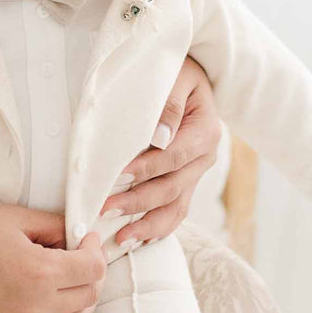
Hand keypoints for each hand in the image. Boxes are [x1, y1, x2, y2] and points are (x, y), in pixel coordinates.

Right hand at [0, 205, 106, 312]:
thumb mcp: (15, 218)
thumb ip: (55, 226)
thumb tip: (81, 236)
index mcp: (38, 273)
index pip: (92, 269)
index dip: (95, 249)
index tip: (86, 238)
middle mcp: (33, 308)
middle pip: (89, 296)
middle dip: (91, 272)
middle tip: (78, 254)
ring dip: (80, 299)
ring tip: (67, 278)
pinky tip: (51, 301)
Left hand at [104, 55, 220, 245]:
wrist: (187, 76)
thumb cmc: (175, 72)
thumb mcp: (175, 75)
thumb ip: (168, 103)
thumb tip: (159, 137)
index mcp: (206, 131)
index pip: (175, 157)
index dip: (148, 168)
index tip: (119, 175)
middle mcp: (205, 157)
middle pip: (173, 188)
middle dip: (138, 202)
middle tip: (105, 208)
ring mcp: (196, 173)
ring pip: (176, 208)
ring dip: (148, 225)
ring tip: (121, 238)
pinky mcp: (186, 182)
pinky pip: (175, 211)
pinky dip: (157, 228)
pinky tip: (136, 240)